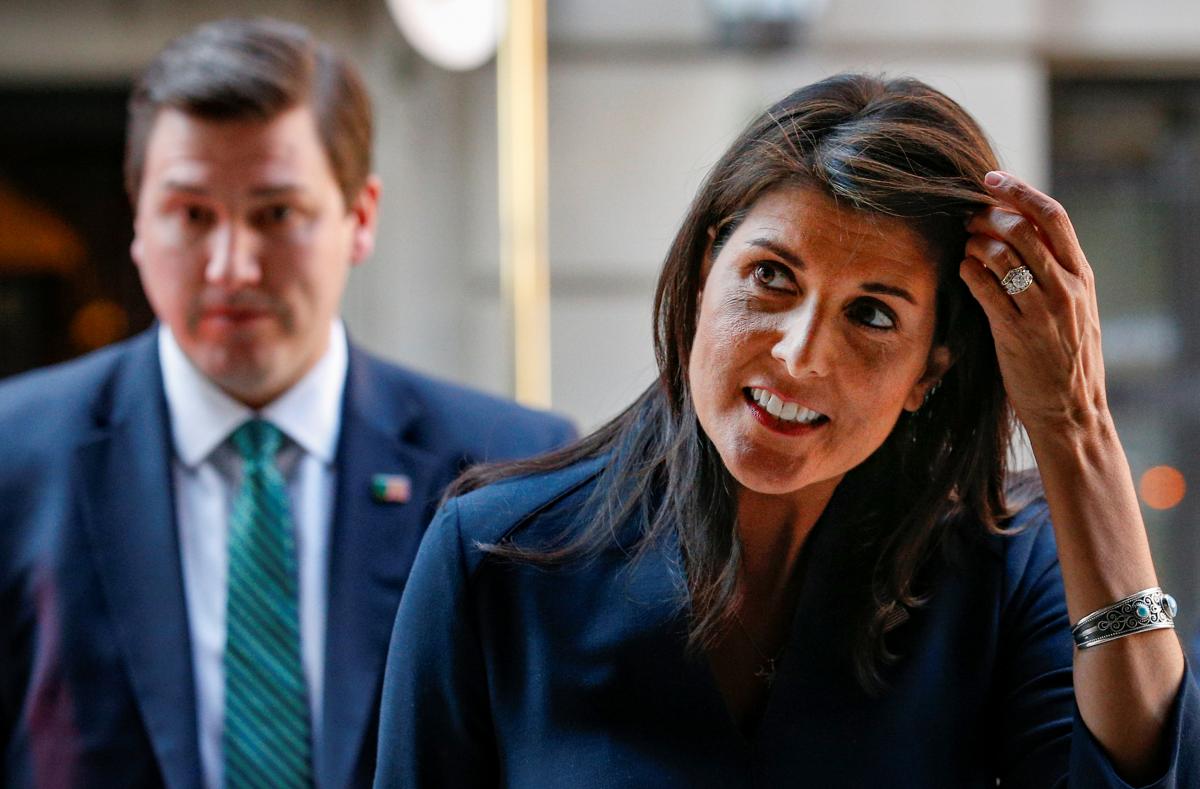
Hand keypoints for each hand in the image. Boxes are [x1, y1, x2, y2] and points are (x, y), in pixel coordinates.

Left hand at [960, 171, 1109, 436]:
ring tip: (965, 244)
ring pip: (1002, 255)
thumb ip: (1057, 273)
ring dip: (975, 242)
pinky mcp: (1015, 333)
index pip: (1054, 217)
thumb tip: (1022, 232)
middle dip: (989, 215)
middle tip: (968, 215)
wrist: (1071, 410)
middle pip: (1023, 229)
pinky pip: (985, 289)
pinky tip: (962, 268)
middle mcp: (1066, 289)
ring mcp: (1042, 311)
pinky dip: (968, 271)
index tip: (993, 179)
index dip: (1021, 192)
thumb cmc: (1066, 357)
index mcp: (1083, 277)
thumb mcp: (1076, 308)